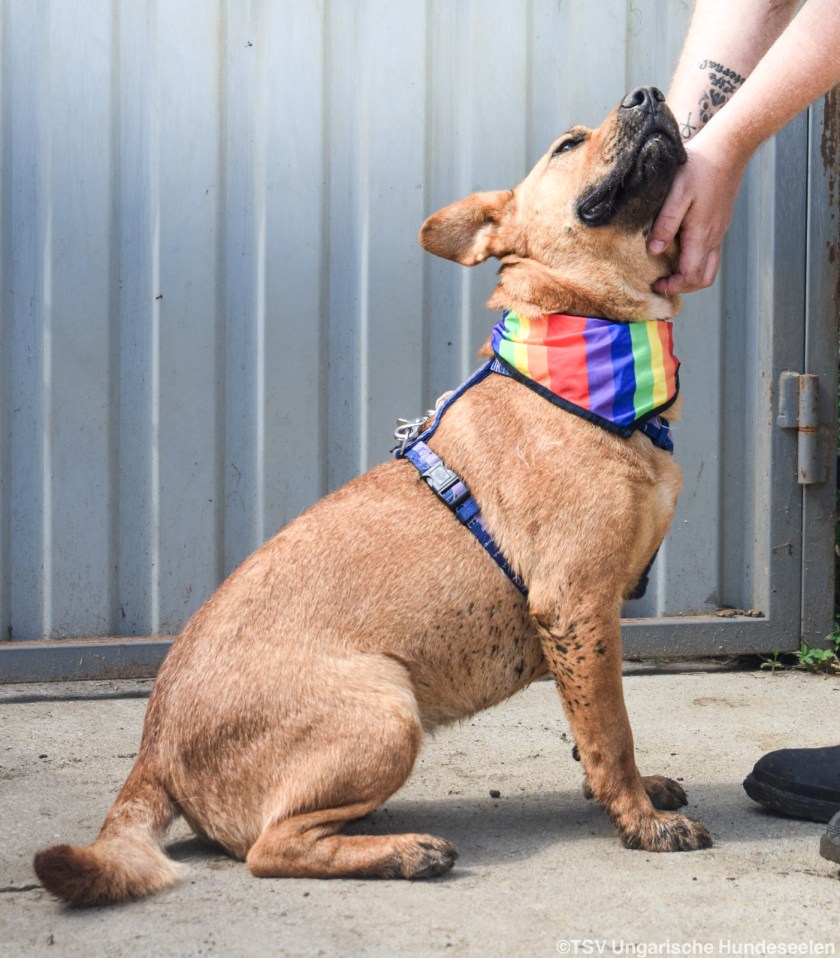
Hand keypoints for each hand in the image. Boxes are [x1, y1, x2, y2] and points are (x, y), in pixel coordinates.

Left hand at [647, 135, 747, 294]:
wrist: (729, 147)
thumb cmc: (700, 166)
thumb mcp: (677, 192)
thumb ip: (666, 222)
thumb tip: (655, 250)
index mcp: (702, 234)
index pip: (692, 275)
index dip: (673, 286)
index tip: (655, 284)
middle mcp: (714, 237)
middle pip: (703, 278)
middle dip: (682, 286)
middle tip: (661, 282)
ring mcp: (719, 230)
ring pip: (709, 267)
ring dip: (690, 276)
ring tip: (669, 271)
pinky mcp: (720, 222)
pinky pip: (711, 253)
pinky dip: (696, 262)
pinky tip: (679, 251)